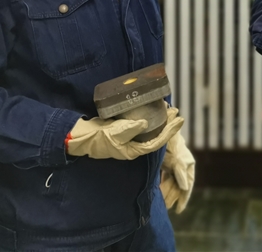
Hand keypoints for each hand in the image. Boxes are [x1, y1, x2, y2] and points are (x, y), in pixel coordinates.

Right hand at [66, 107, 183, 160]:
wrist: (82, 137)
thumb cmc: (98, 138)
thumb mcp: (114, 133)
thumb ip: (130, 129)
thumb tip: (145, 123)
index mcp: (133, 150)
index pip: (157, 142)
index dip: (170, 131)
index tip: (179, 120)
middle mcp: (134, 146)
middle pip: (156, 136)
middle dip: (168, 125)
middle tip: (177, 112)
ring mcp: (129, 139)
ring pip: (150, 131)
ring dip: (160, 120)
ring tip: (169, 110)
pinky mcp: (124, 132)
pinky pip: (142, 126)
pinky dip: (150, 118)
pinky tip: (153, 110)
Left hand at [160, 131, 194, 213]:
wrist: (161, 128)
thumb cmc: (170, 142)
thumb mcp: (175, 157)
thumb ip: (181, 172)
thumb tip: (185, 187)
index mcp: (187, 164)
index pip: (188, 185)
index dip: (184, 199)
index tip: (179, 210)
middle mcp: (183, 166)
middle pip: (179, 186)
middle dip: (172, 197)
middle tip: (165, 208)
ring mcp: (174, 165)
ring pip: (172, 184)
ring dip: (167, 193)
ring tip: (162, 204)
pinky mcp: (167, 164)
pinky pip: (166, 179)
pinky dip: (163, 186)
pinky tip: (159, 193)